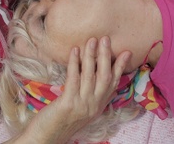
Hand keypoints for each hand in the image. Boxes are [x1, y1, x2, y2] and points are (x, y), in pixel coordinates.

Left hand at [8, 37, 131, 143]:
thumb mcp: (81, 107)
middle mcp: (94, 105)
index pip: (113, 83)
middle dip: (106, 56)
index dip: (120, 67)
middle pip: (104, 77)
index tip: (126, 52)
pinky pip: (73, 79)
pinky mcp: (68, 104)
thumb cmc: (61, 120)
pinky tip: (74, 51)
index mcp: (98, 105)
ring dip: (91, 56)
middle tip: (106, 39)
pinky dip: (75, 63)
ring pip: (90, 76)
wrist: (47, 137)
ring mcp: (82, 105)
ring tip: (92, 40)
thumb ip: (89, 93)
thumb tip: (93, 72)